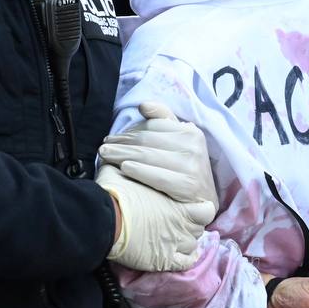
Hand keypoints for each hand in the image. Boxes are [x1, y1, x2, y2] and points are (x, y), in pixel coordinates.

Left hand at [97, 102, 215, 207]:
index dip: (128, 132)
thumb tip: (143, 105)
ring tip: (105, 156)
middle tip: (103, 148)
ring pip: (148, 156)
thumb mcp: (180, 141)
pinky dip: (139, 171)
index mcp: (191, 132)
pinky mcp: (189, 186)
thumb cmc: (187, 168)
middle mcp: (194, 146)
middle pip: (147, 141)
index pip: (152, 127)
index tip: (111, 138)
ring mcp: (193, 166)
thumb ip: (164, 119)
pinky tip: (123, 168)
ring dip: (122, 155)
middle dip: (121, 144)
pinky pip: (157, 176)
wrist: (206, 202)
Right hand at [97, 163, 214, 271]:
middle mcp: (183, 225)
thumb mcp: (124, 170)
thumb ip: (133, 164)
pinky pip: (184, 263)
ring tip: (175, 235)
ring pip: (192, 244)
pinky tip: (179, 254)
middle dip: (191, 223)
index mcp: (180, 203)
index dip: (200, 208)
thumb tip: (122, 156)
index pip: (205, 210)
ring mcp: (175, 244)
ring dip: (186, 240)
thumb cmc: (117, 192)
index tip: (193, 207)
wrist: (106, 218)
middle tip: (177, 219)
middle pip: (198, 226)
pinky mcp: (164, 260)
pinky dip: (185, 259)